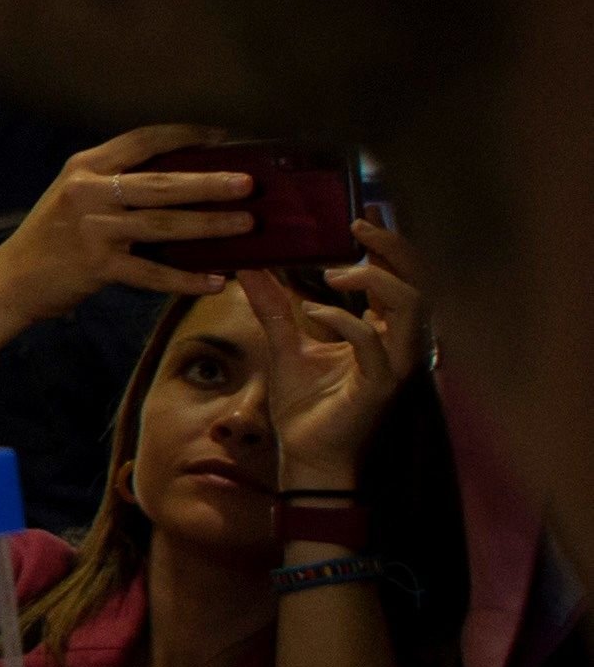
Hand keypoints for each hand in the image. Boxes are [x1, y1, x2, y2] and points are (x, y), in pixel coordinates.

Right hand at [0, 124, 256, 331]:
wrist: (11, 280)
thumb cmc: (52, 236)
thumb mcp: (76, 196)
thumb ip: (117, 183)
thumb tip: (187, 177)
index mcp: (85, 167)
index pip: (143, 140)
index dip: (187, 136)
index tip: (225, 136)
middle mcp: (87, 192)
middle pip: (161, 183)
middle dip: (210, 183)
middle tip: (249, 184)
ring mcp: (92, 230)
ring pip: (164, 225)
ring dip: (210, 225)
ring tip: (247, 224)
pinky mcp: (97, 266)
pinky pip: (152, 273)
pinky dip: (186, 279)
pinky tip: (216, 281)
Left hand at [252, 218, 428, 485]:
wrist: (305, 454)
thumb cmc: (306, 404)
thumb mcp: (283, 344)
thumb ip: (272, 306)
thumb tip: (247, 268)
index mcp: (380, 330)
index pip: (398, 277)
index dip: (387, 244)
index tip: (363, 212)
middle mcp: (396, 344)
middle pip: (419, 283)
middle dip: (394, 249)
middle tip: (359, 225)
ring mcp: (393, 364)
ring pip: (411, 309)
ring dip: (376, 281)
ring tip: (335, 273)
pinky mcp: (379, 387)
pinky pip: (374, 346)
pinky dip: (346, 323)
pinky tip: (316, 312)